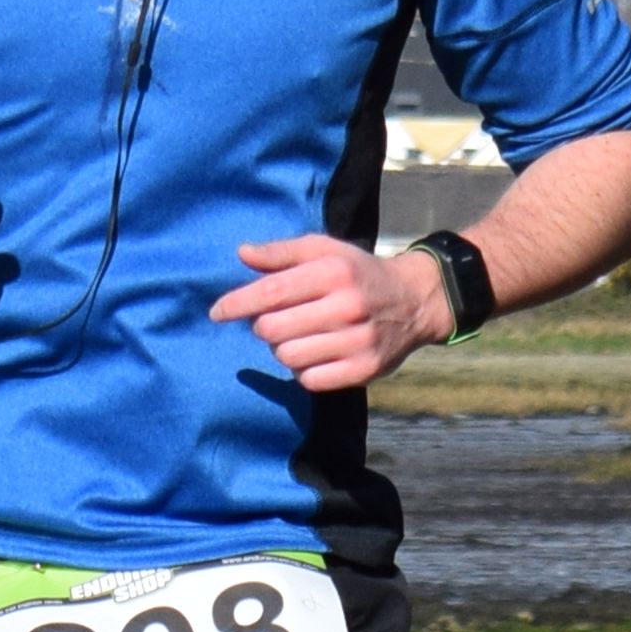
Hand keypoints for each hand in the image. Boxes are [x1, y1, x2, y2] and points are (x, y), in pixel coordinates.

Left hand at [210, 231, 450, 393]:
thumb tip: (242, 253)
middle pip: (273, 330)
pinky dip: (303, 371)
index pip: (271, 292)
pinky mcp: (364, 369)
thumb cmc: (357, 272)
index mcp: (333, 272)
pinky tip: (314, 355)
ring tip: (298, 336)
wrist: (413, 300)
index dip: (237, 304)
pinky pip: (310, 380)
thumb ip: (282, 252)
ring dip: (282, 348)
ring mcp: (357, 341)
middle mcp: (346, 306)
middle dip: (263, 326)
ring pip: (288, 357)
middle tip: (276, 319)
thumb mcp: (324, 250)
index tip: (217, 312)